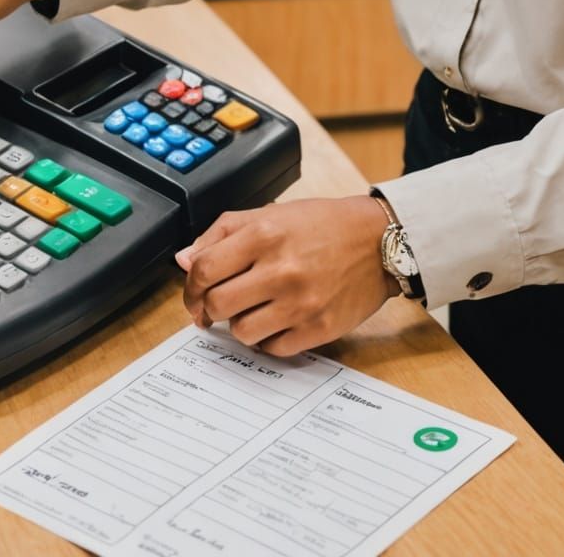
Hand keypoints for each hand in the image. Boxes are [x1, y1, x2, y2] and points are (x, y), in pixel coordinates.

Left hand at [176, 196, 398, 356]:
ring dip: (239, 325)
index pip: (203, 269)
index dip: (190, 286)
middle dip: (210, 308)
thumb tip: (185, 260)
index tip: (193, 293)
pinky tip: (275, 322)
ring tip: (251, 311)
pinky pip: (273, 349)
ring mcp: (301, 303)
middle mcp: (280, 269)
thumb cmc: (323, 224)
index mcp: (264, 234)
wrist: (377, 241)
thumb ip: (222, 233)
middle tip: (216, 307)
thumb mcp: (269, 213)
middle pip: (217, 304)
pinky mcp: (319, 328)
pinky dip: (267, 339)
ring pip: (242, 332)